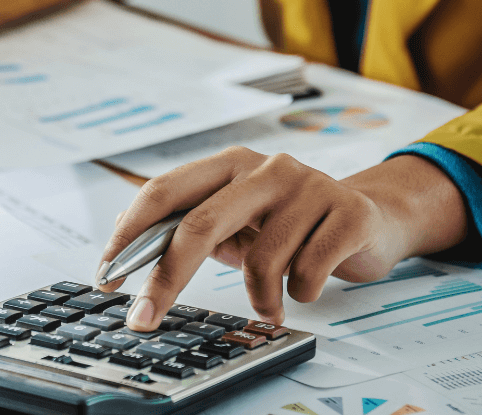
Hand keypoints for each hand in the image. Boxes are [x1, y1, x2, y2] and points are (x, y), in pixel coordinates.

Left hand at [96, 148, 468, 328]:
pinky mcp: (349, 214)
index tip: (108, 273)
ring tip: (270, 306)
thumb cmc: (291, 222)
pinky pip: (307, 273)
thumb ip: (188, 221)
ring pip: (260, 261)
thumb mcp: (236, 217)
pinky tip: (306, 287)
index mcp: (230, 165)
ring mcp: (310, 187)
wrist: (373, 217)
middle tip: (144, 317)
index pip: (165, 191)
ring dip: (260, 298)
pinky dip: (300, 293)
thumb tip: (123, 232)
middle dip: (165, 279)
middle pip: (199, 225)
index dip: (130, 233)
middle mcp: (267, 168)